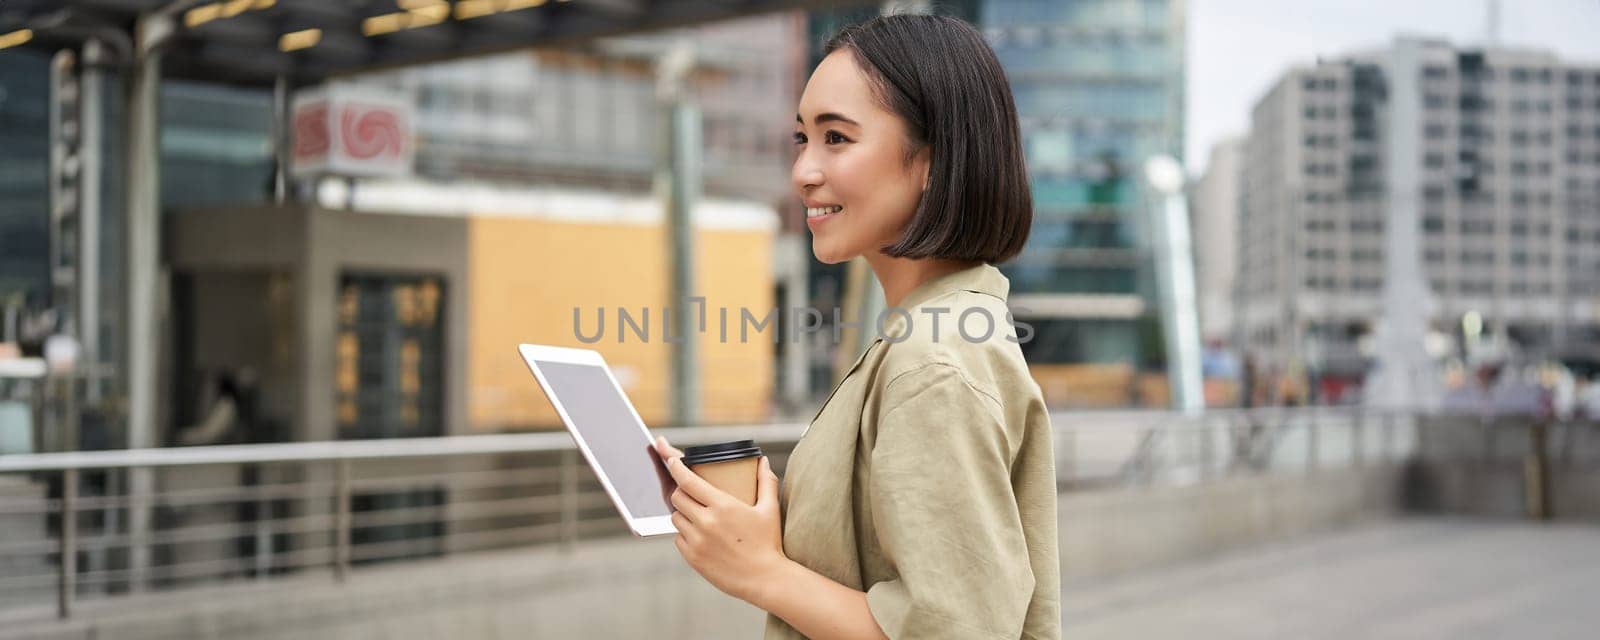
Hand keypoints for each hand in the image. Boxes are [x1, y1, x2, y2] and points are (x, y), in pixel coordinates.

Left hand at [653, 436, 788, 604]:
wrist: (765, 579)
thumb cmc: (768, 543)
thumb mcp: (770, 509)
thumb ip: (766, 481)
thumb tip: (762, 461)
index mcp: (723, 506)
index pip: (687, 480)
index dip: (675, 466)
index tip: (671, 459)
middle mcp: (706, 522)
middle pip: (677, 497)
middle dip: (681, 491)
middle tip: (690, 492)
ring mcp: (697, 541)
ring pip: (675, 518)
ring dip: (683, 513)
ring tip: (698, 515)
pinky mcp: (693, 558)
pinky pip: (678, 538)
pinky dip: (685, 533)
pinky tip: (700, 535)